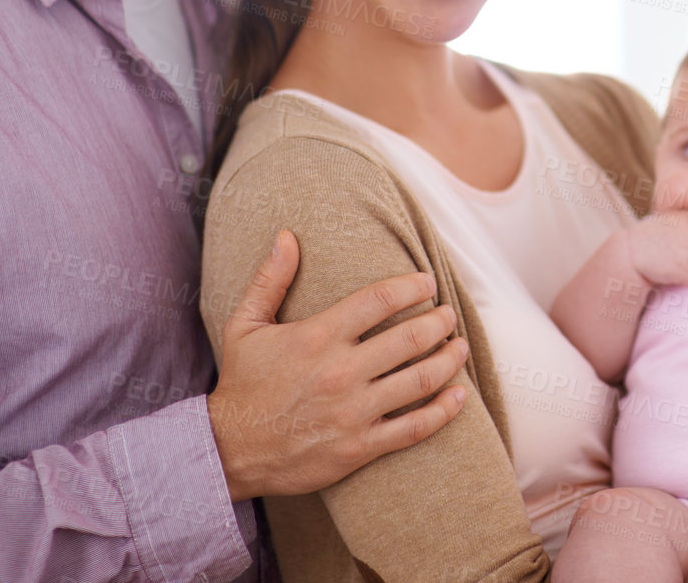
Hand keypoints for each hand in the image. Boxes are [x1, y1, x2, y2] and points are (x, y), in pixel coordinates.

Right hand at [208, 229, 470, 500]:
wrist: (227, 451)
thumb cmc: (241, 384)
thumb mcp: (245, 325)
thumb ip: (270, 279)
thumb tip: (286, 236)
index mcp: (318, 337)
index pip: (380, 300)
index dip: (412, 286)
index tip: (428, 282)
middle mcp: (341, 372)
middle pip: (410, 338)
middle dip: (439, 321)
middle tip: (449, 314)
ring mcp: (353, 411)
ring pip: (420, 380)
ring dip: (449, 359)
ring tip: (460, 346)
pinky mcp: (360, 446)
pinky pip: (415, 428)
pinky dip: (444, 410)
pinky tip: (460, 394)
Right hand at [626, 208, 687, 287]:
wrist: (625, 257)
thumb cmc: (642, 241)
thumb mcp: (661, 220)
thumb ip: (682, 220)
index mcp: (684, 217)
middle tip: (668, 255)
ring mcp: (687, 250)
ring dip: (687, 268)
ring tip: (666, 263)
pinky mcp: (684, 269)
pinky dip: (682, 280)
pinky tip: (667, 273)